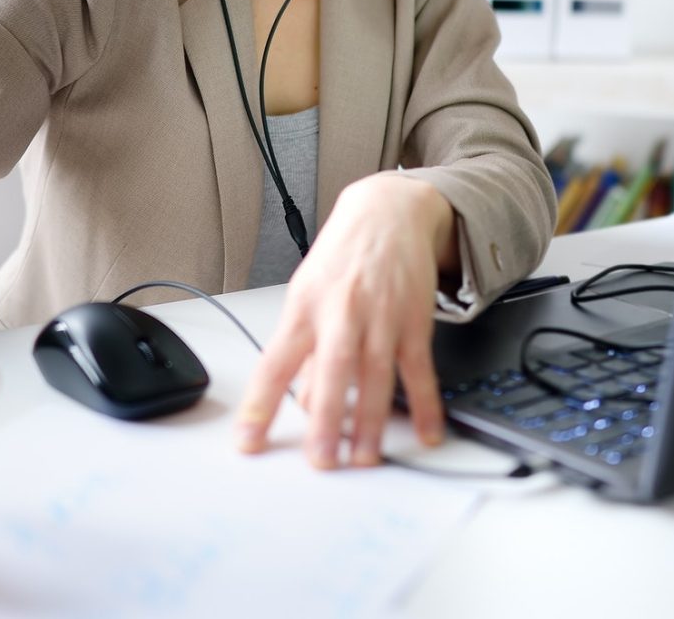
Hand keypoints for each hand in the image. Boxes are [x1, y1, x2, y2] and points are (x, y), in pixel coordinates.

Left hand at [235, 173, 455, 467]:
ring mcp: (379, 316)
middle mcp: (340, 312)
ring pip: (375, 375)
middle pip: (331, 370)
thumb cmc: (341, 256)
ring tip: (365, 458)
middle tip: (322, 460)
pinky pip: (418, 369)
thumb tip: (299, 400)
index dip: (260, 404)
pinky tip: (425, 433)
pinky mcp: (413, 320)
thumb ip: (304, 347)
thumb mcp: (307, 293)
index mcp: (303, 308)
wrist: (386, 213)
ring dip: (371, 422)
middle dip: (326, 419)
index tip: (248, 441)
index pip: (274, 362)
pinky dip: (424, 405)